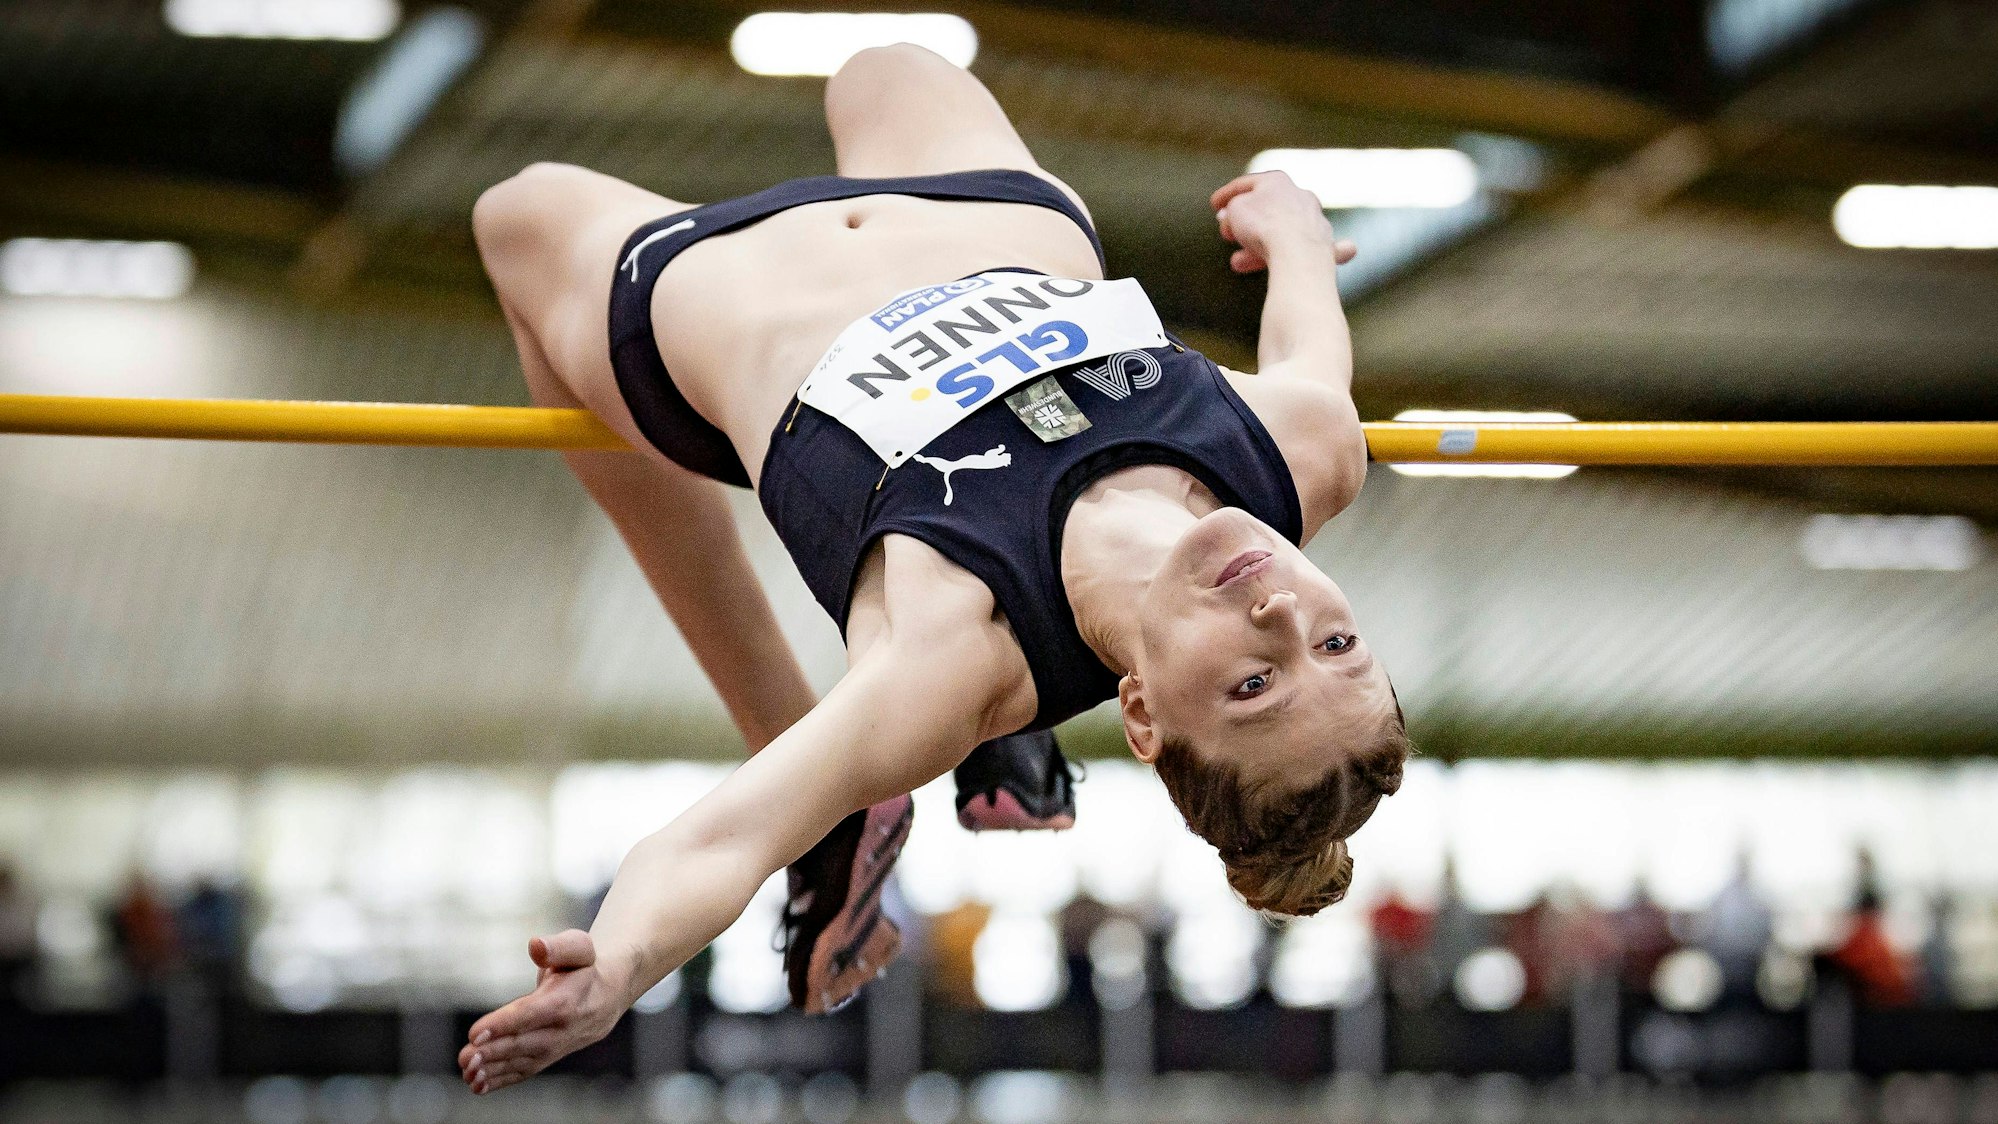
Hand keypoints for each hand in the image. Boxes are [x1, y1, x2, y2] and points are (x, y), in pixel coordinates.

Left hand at [457, 930, 624, 1094]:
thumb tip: (536, 945)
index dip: (504, 1024)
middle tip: (465, 1057)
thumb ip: (557, 947)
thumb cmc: (586, 967)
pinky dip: (502, 1080)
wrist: (609, 993)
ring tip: (467, 1073)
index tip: (475, 1033)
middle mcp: (564, 1029)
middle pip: (525, 1043)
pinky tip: (478, 1085)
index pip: (532, 1014)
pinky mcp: (550, 1057)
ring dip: (493, 1070)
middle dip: (493, 1052)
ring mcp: (558, 1047)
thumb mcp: (578, 947)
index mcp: (568, 999)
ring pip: (523, 1061)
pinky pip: (526, 1071)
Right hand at [1211, 171, 1357, 274]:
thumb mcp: (1234, 211)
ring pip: (1281, 232)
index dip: (1226, 194)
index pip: (1247, 183)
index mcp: (1278, 181)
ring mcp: (1315, 220)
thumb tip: (1231, 216)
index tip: (1214, 205)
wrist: (1297, 255)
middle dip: (1244, 224)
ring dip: (1258, 246)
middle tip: (1229, 235)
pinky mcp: (1324, 245)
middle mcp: (1301, 196)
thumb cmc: (1264, 227)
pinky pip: (1305, 249)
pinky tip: (1301, 259)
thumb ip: (1231, 209)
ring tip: (1240, 262)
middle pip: (1266, 210)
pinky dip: (1294, 254)